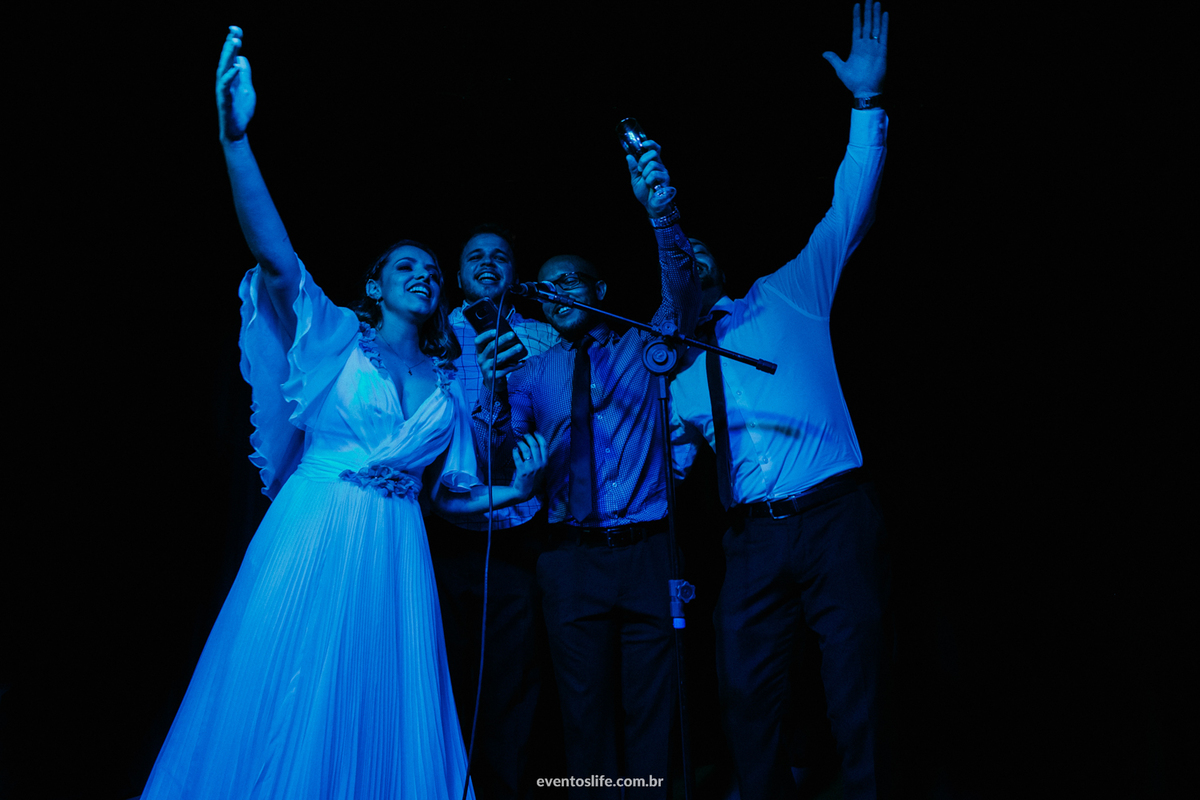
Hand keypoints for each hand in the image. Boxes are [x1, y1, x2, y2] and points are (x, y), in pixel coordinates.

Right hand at [216, 26, 256, 141]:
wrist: (237, 129)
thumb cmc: (241, 110)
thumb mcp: (247, 89)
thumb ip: (244, 74)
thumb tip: (242, 58)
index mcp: (230, 77)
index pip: (231, 57)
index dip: (233, 43)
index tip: (236, 29)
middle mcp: (224, 81)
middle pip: (226, 59)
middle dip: (230, 44)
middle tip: (234, 30)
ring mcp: (222, 90)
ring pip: (223, 69)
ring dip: (229, 55)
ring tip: (235, 42)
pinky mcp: (224, 100)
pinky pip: (226, 86)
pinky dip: (231, 76)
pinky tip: (236, 66)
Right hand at [475, 328, 527, 381]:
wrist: (494, 383)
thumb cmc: (496, 365)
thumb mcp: (494, 356)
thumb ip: (499, 348)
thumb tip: (511, 337)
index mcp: (480, 352)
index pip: (478, 341)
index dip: (486, 335)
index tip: (495, 330)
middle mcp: (481, 359)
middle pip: (491, 347)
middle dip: (503, 340)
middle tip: (512, 334)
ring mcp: (486, 369)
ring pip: (499, 358)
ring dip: (510, 351)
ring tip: (519, 347)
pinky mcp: (493, 377)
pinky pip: (505, 370)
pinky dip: (515, 366)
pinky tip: (522, 362)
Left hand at [511, 432, 547, 499]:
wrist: (525, 492)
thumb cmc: (534, 480)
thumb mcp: (542, 470)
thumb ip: (541, 459)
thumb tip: (535, 444)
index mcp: (545, 463)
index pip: (544, 446)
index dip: (539, 437)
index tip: (535, 432)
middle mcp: (539, 465)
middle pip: (534, 445)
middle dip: (529, 437)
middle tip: (525, 434)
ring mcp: (530, 468)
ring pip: (526, 449)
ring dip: (521, 443)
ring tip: (519, 442)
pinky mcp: (522, 471)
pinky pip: (517, 457)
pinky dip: (515, 451)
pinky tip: (514, 449)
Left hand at [626, 140, 671, 215]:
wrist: (649, 204)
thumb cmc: (644, 192)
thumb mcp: (635, 179)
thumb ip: (633, 168)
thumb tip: (628, 156)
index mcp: (652, 163)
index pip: (655, 149)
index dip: (651, 144)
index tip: (644, 144)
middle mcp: (660, 165)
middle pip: (653, 153)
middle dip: (643, 161)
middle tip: (640, 170)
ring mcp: (664, 172)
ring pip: (652, 164)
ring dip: (645, 174)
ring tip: (646, 181)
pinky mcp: (666, 179)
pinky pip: (655, 174)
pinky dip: (649, 180)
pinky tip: (650, 185)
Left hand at [822, 3, 887, 97]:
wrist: (865, 90)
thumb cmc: (853, 81)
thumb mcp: (840, 69)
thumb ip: (834, 59)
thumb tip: (824, 53)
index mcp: (856, 47)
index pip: (857, 27)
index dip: (856, 16)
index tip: (856, 5)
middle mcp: (866, 44)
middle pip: (867, 24)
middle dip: (867, 11)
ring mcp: (874, 46)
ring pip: (875, 26)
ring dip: (875, 14)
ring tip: (876, 2)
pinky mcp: (882, 50)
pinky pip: (883, 35)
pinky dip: (884, 24)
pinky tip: (884, 14)